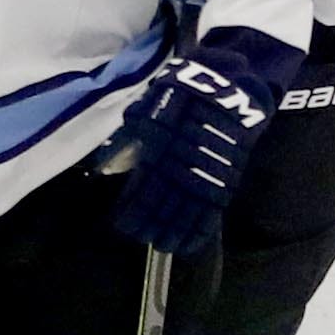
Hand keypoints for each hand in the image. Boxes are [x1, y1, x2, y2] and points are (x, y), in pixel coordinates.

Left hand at [110, 46, 278, 255]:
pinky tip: (190, 244)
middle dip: (151, 224)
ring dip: (173, 232)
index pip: (141, 191)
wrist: (227, 88)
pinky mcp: (225, 179)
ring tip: (163, 246)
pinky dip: (200, 230)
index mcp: (158, 152)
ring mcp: (204, 176)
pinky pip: (211, 211)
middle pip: (162, 206)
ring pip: (185, 214)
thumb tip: (106, 164)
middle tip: (142, 238)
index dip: (132, 211)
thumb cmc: (182, 94)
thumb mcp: (147, 109)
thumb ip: (128, 137)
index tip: (122, 225)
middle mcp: (180, 169)